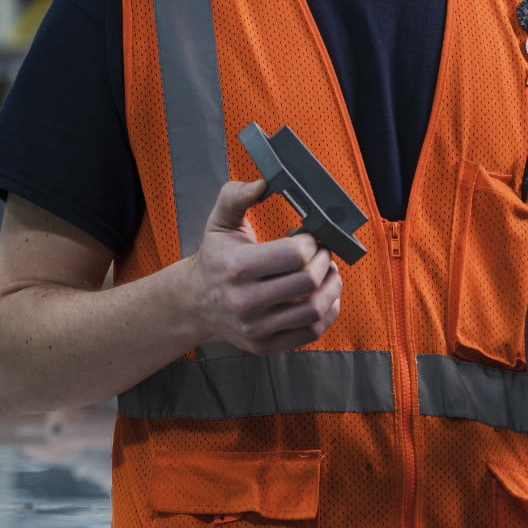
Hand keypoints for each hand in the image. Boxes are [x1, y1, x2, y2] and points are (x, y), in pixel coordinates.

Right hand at [189, 178, 341, 354]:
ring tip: (327, 272)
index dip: (310, 242)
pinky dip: (328, 312)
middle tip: (321, 252)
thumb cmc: (215, 256)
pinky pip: (311, 332)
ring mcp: (255, 328)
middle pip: (308, 281)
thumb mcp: (219, 222)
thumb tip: (262, 183)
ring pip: (314, 309)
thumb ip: (237, 196)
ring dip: (332, 287)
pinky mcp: (264, 345)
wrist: (195, 301)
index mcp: (237, 266)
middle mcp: (245, 301)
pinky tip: (323, 295)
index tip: (307, 236)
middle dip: (324, 260)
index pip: (294, 255)